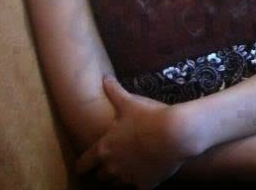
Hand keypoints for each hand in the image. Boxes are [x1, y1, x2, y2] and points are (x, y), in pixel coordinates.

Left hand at [76, 75, 192, 188]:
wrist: (174, 133)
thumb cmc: (148, 116)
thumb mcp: (129, 102)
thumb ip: (114, 91)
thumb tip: (104, 77)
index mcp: (104, 148)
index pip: (83, 163)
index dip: (81, 165)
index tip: (82, 167)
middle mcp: (113, 166)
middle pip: (99, 178)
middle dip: (102, 172)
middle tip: (106, 165)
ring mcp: (129, 177)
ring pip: (116, 186)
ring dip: (117, 180)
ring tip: (123, 172)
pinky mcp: (145, 184)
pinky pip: (137, 189)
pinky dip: (138, 183)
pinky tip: (143, 176)